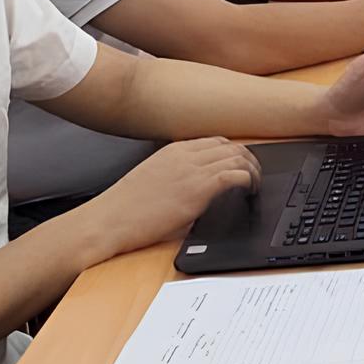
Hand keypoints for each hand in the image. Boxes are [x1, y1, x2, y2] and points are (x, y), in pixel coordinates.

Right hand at [78, 138, 261, 260]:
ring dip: (253, 170)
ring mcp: (193, 170)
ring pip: (238, 157)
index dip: (233, 152)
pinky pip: (236, 175)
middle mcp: (185, 155)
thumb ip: (175, 175)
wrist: (108, 221)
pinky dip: (249, 180)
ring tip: (255, 185)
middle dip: (248, 159)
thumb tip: (193, 186)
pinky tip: (249, 191)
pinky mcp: (198, 189)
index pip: (215, 142)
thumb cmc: (124, 209)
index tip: (241, 165)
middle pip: (231, 146)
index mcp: (173, 150)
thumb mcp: (151, 179)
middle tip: (255, 175)